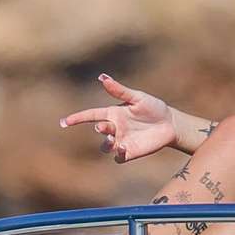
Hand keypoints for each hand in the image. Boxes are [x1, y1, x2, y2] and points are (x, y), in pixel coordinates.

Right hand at [60, 74, 176, 162]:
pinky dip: (118, 155)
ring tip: (113, 140)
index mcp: (113, 113)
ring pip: (105, 146)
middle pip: (100, 129)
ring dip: (106, 144)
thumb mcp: (137, 98)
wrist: (171, 124)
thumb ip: (119, 91)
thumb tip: (102, 76)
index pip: (90, 115)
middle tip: (104, 127)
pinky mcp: (130, 152)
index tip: (63, 122)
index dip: (77, 118)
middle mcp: (114, 128)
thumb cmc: (154, 108)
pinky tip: (124, 149)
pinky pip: (118, 157)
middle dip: (100, 128)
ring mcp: (121, 141)